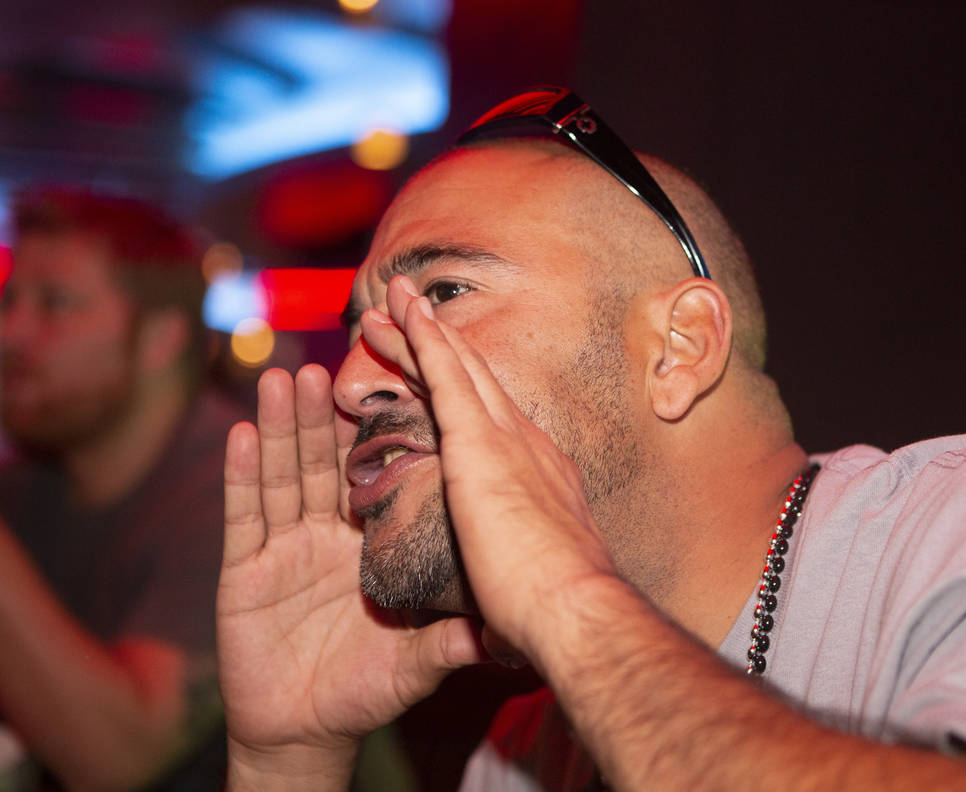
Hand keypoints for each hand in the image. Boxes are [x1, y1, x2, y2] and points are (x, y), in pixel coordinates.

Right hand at [217, 364, 484, 783]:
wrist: (306, 731)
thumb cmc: (364, 691)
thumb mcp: (416, 661)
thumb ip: (451, 640)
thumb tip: (504, 628)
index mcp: (371, 544)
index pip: (378, 477)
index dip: (381, 433)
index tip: (392, 381)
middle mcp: (327, 535)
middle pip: (326, 463)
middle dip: (325, 414)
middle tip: (331, 365)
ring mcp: (284, 549)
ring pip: (284, 476)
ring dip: (283, 428)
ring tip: (286, 379)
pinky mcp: (245, 571)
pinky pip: (244, 517)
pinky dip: (242, 476)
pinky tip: (242, 436)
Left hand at [359, 278, 620, 665]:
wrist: (573, 610)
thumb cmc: (554, 613)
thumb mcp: (531, 587)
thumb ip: (513, 582)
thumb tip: (496, 624)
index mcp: (540, 477)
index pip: (491, 421)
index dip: (463, 391)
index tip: (439, 374)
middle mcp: (528, 444)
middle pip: (473, 381)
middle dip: (439, 344)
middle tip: (408, 310)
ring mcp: (506, 437)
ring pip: (455, 367)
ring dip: (422, 330)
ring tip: (392, 297)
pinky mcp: (479, 441)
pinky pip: (445, 375)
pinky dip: (425, 339)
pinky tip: (404, 312)